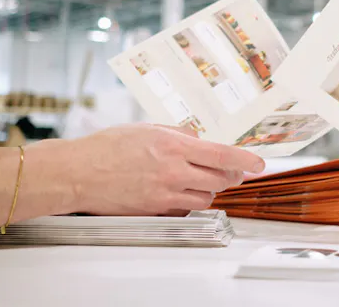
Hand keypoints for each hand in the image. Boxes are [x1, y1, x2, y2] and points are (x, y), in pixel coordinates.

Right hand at [59, 123, 264, 215]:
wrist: (79, 173)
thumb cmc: (107, 147)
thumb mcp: (147, 128)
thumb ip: (178, 133)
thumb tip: (200, 139)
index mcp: (173, 147)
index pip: (222, 156)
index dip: (246, 161)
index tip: (259, 164)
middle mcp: (172, 172)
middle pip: (220, 180)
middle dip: (231, 176)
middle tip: (232, 171)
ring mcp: (164, 195)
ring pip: (205, 197)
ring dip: (209, 189)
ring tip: (198, 179)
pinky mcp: (155, 211)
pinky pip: (184, 209)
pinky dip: (188, 201)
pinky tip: (179, 191)